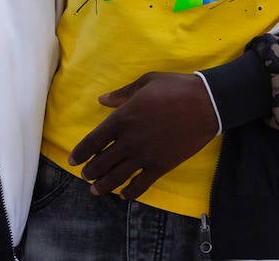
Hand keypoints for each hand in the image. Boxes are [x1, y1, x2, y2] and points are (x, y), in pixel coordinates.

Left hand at [68, 72, 218, 200]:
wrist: (206, 103)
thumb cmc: (174, 88)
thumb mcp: (145, 82)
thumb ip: (121, 94)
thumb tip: (101, 100)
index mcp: (122, 118)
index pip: (94, 140)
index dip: (81, 153)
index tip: (72, 160)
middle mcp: (129, 140)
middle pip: (102, 162)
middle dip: (90, 172)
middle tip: (85, 176)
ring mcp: (145, 155)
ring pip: (117, 177)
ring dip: (103, 186)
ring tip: (96, 190)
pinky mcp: (161, 166)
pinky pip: (141, 185)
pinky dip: (129, 193)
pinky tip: (123, 195)